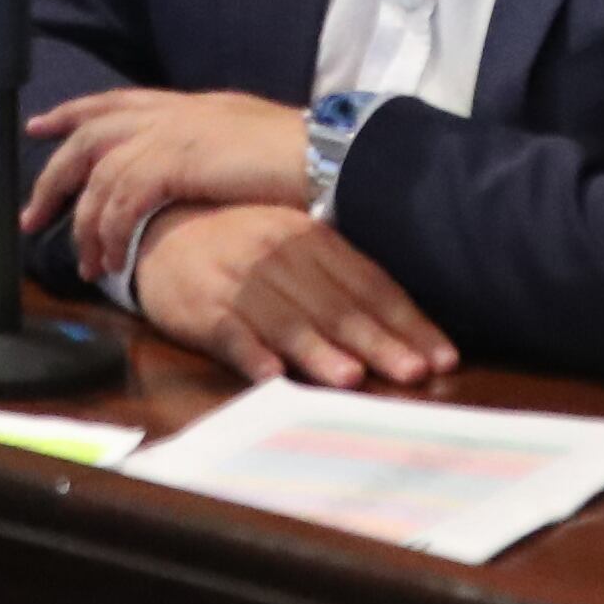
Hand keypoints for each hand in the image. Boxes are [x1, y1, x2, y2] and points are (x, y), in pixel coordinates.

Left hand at [20, 86, 311, 279]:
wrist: (331, 157)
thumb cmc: (304, 160)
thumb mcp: (249, 147)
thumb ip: (213, 153)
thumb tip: (193, 178)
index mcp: (192, 105)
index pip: (118, 101)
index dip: (75, 112)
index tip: (43, 126)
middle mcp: (176, 111)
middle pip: (91, 132)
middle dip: (55, 174)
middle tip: (30, 214)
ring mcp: (174, 131)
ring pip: (100, 172)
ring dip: (84, 221)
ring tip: (85, 262)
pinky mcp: (176, 160)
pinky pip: (122, 199)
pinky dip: (110, 232)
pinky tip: (113, 260)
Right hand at [129, 204, 457, 388]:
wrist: (161, 225)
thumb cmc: (241, 243)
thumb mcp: (293, 243)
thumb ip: (338, 277)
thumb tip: (401, 325)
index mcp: (310, 237)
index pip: (369, 283)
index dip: (408, 321)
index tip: (442, 356)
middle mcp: (279, 253)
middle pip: (337, 305)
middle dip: (379, 342)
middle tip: (414, 372)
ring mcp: (239, 279)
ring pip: (287, 320)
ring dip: (320, 350)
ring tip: (352, 378)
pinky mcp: (200, 305)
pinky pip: (229, 332)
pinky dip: (252, 354)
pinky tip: (272, 376)